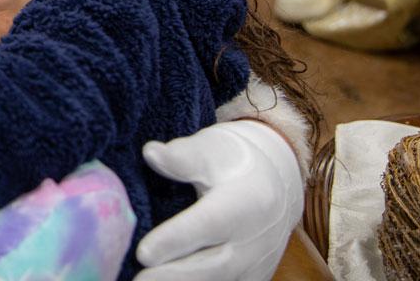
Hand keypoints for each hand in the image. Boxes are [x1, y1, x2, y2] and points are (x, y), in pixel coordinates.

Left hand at [135, 120, 302, 280]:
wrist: (276, 185)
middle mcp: (252, 242)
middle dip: (173, 277)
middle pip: (212, 267)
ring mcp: (253, 266)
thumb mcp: (211, 150)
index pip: (206, 225)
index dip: (174, 240)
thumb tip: (150, 153)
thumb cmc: (232, 162)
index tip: (143, 253)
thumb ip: (181, 157)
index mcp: (243, 204)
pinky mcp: (250, 280)